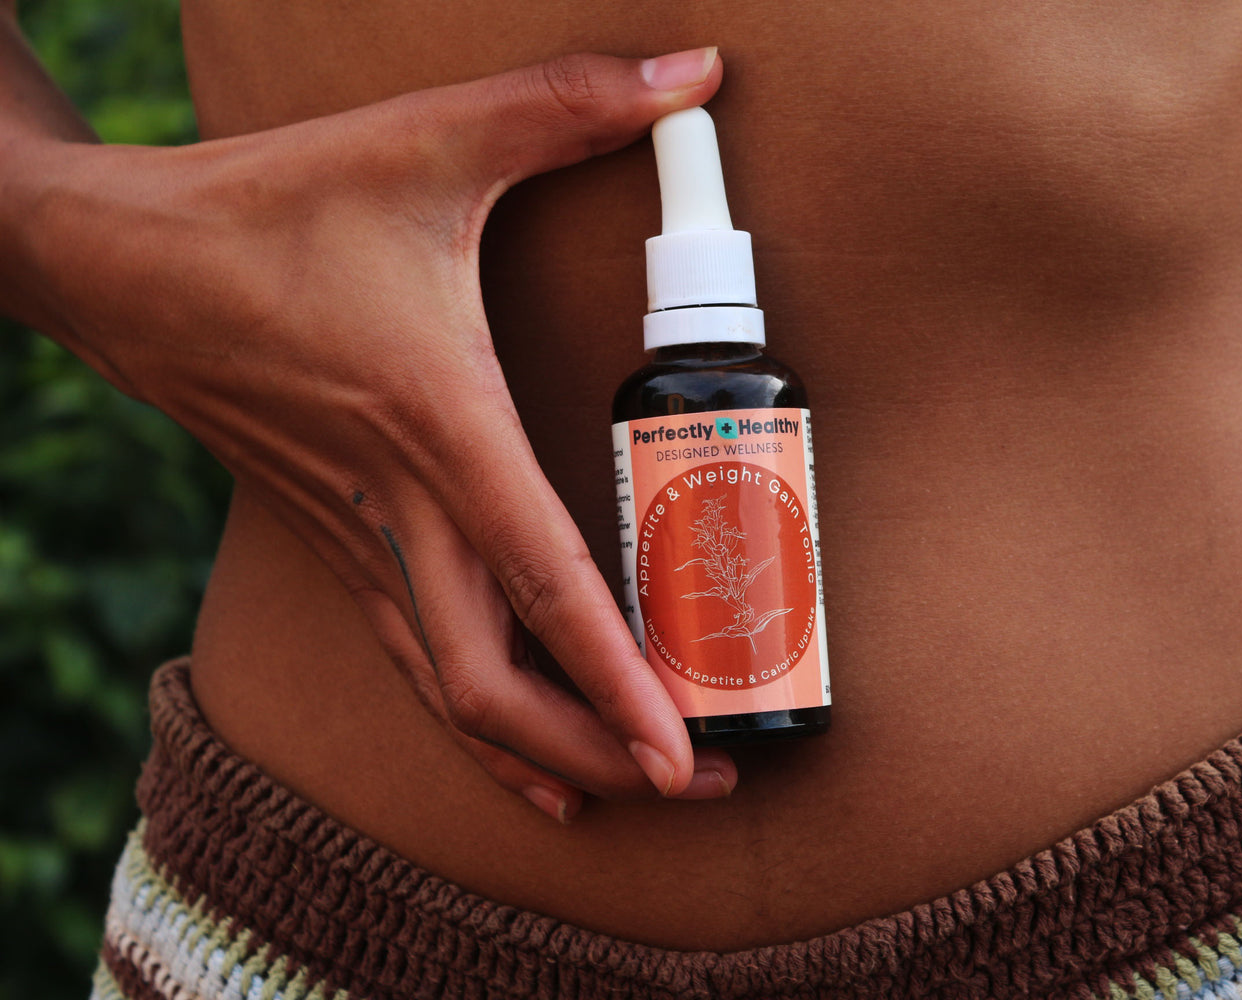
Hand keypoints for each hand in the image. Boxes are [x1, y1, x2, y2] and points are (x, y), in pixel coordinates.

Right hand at [12, 47, 736, 820]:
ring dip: (537, 750)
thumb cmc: (273, 208)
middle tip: (696, 788)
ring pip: (444, 690)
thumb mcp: (429, 141)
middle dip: (597, 748)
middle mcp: (395, 508)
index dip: (615, 679)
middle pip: (493, 683)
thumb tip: (699, 73)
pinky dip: (470, 718)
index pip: (543, 584)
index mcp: (435, 427)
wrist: (119, 262)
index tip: (684, 753)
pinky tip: (518, 753)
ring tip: (626, 789)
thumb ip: (569, 105)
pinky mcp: (328, 540)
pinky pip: (408, 656)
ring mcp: (352, 538)